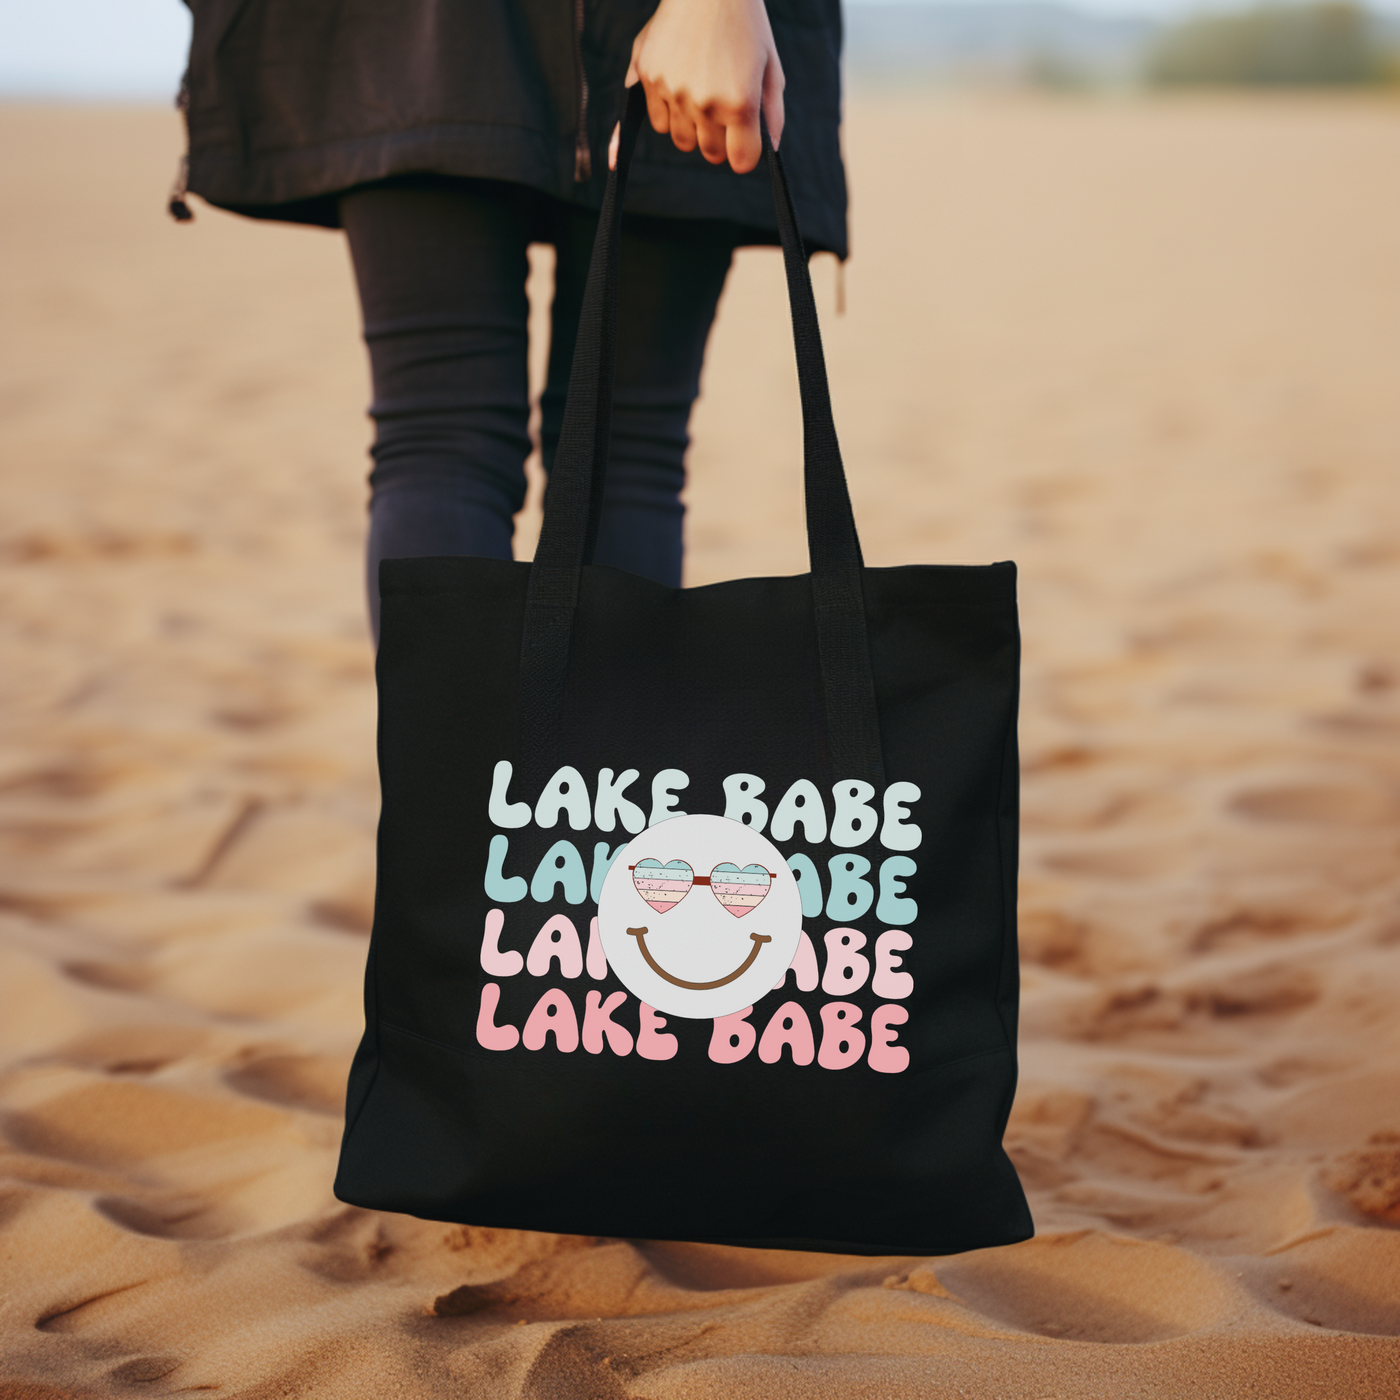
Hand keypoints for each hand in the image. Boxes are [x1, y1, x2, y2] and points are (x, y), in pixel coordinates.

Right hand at [609, 0, 784, 174]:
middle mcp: (705, 103)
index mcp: (740, 103)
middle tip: (723, 112)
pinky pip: (658, 120)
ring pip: (682, 140)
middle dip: (720, 140)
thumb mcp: (771, 66)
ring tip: (701, 96)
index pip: (741, 161)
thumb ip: (772, 113)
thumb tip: (772, 149)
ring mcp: (673, 91)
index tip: (744, 140)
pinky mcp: (648, 76)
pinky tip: (680, 87)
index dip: (744, 152)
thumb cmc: (746, 23)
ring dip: (693, 128)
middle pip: (711, 153)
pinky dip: (668, 113)